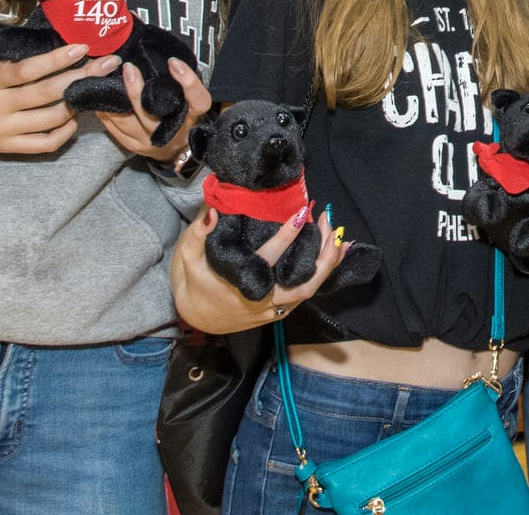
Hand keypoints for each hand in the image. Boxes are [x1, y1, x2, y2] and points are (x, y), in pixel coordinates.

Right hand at [0, 44, 107, 154]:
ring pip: (51, 119)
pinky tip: (75, 117)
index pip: (28, 70)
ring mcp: (3, 130)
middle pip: (48, 94)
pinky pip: (45, 143)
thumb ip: (10, 57)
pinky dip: (65, 131)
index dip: (57, 59)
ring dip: (78, 103)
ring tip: (94, 87)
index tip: (83, 47)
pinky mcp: (6, 147)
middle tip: (109, 64)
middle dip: (83, 77)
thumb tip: (52, 37)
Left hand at [101, 59, 211, 160]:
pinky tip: (101, 96)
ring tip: (106, 80)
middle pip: (151, 113)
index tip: (173, 62)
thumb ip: (180, 84)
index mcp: (191, 117)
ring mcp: (148, 140)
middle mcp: (170, 132)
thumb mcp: (191, 101)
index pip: (197, 100)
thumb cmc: (183, 116)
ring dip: (115, 100)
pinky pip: (114, 128)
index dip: (187, 82)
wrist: (175, 149)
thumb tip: (164, 58)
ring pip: (126, 121)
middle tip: (128, 68)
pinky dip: (106, 111)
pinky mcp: (131, 144)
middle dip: (136, 91)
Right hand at [170, 207, 344, 334]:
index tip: (301, 213)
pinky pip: (307, 290)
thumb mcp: (188, 258)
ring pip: (310, 288)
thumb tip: (214, 211)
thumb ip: (198, 235)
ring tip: (339, 234)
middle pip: (304, 283)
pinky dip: (323, 272)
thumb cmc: (194, 283)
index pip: (271, 259)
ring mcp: (275, 308)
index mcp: (243, 285)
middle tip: (330, 223)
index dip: (287, 236)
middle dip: (323, 254)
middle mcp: (264, 300)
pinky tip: (335, 251)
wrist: (197, 317)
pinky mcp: (281, 309)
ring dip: (328, 262)